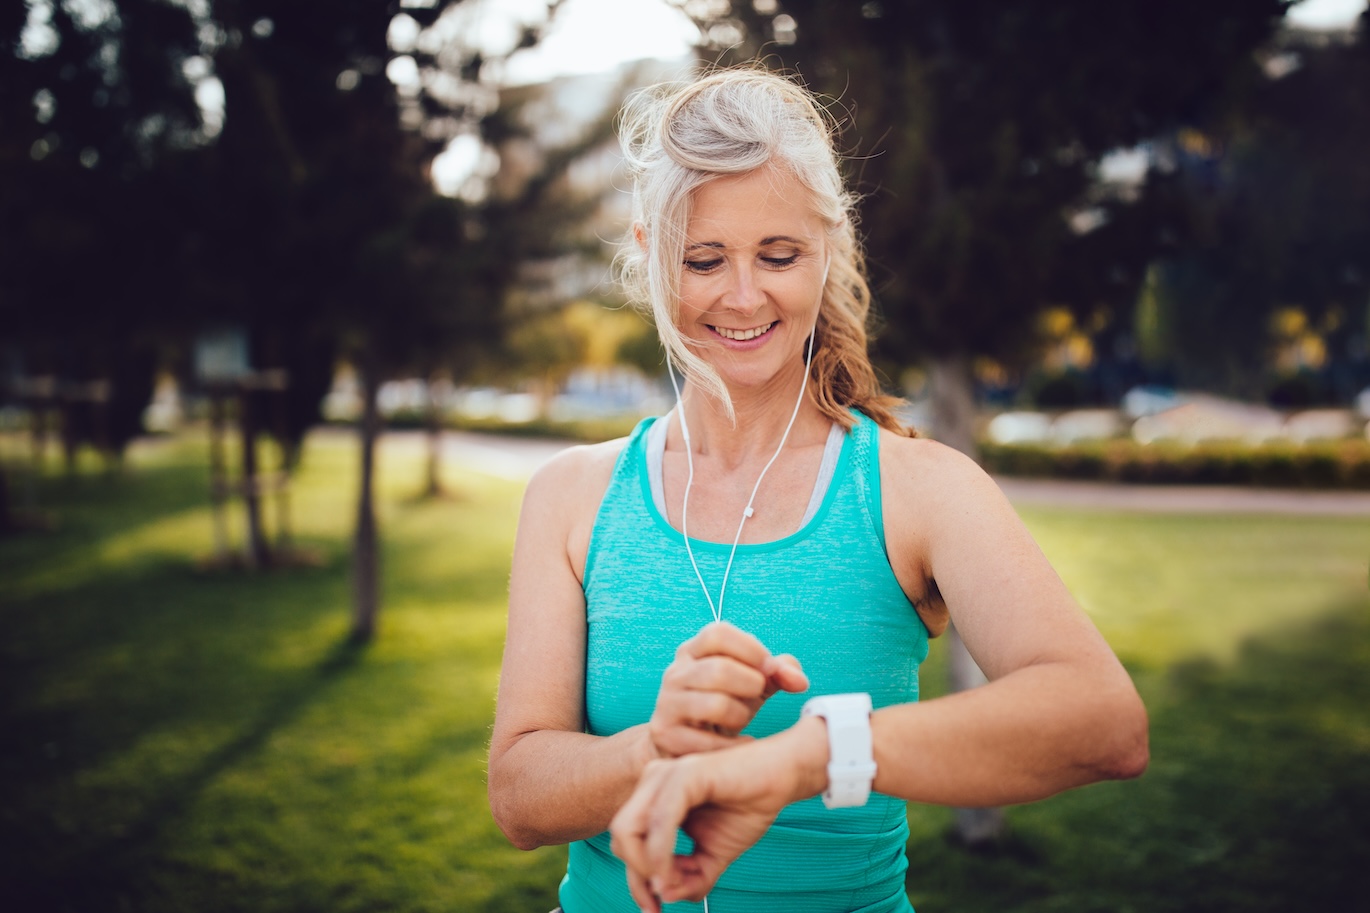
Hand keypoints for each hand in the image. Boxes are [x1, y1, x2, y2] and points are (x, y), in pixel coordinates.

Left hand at [611, 737, 800, 909]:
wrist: (781, 777)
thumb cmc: (748, 806)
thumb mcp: (713, 855)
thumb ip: (689, 878)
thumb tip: (665, 897)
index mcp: (655, 797)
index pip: (626, 842)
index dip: (636, 881)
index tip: (654, 910)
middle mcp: (653, 783)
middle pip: (620, 837)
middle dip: (636, 878)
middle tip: (659, 904)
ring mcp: (665, 776)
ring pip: (628, 829)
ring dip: (645, 867)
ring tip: (670, 885)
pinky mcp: (684, 775)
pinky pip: (659, 821)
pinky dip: (660, 853)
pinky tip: (672, 872)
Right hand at [648, 621, 808, 757]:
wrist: (686, 745)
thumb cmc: (726, 705)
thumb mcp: (752, 683)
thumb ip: (779, 672)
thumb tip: (799, 680)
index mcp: (693, 650)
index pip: (718, 633)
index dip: (751, 649)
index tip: (769, 668)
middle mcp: (675, 672)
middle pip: (720, 669)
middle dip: (751, 685)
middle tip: (757, 695)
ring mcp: (667, 703)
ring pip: (716, 705)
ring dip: (741, 715)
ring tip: (743, 720)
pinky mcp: (665, 734)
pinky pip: (709, 742)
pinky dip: (735, 746)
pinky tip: (742, 744)